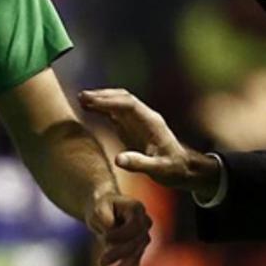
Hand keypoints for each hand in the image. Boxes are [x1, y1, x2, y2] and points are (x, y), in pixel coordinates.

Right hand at [78, 89, 220, 200]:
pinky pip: (116, 113)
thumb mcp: (159, 170)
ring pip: (118, 103)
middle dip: (103, 96)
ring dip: (101, 99)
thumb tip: (118, 159)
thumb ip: (140, 164)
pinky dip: (102, 108)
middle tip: (82, 96)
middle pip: (123, 99)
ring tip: (81, 99)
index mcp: (151, 122)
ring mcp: (138, 121)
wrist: (184, 169)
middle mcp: (144, 117)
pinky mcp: (132, 127)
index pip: (129, 105)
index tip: (92, 101)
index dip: (110, 101)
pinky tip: (89, 109)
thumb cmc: (173, 169)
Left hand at [84, 191, 152, 265]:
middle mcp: (144, 223)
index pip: (135, 226)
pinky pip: (134, 265)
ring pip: (135, 257)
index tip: (104, 238)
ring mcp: (142, 238)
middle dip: (119, 255)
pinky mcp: (137, 251)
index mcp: (136, 209)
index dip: (121, 235)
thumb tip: (111, 227)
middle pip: (136, 244)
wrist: (104, 209)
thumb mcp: (97, 207)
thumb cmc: (100, 206)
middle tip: (101, 263)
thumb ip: (104, 216)